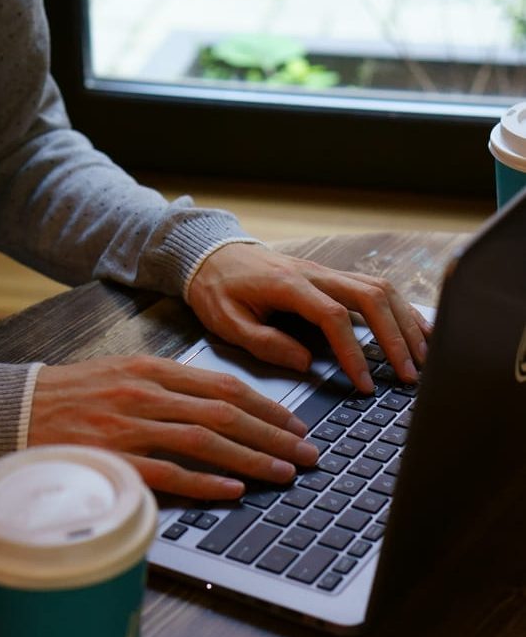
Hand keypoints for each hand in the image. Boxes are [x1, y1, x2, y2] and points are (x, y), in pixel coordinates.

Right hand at [28, 355, 317, 498]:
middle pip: (226, 414)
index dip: (268, 407)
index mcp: (154, 370)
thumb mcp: (125, 374)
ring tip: (285, 473)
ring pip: (206, 441)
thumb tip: (220, 407)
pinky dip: (205, 481)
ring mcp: (131, 426)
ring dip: (252, 459)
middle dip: (275, 435)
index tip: (296, 424)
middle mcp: (148, 394)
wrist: (18, 410)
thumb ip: (171, 387)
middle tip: (308, 453)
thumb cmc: (75, 394)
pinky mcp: (114, 459)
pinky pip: (168, 472)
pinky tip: (233, 490)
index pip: (225, 388)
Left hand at [187, 243, 431, 391]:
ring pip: (380, 289)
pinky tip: (416, 329)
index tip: (364, 383)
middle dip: (395, 337)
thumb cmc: (218, 289)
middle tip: (408, 375)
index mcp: (289, 285)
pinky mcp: (332, 277)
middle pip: (371, 297)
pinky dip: (399, 308)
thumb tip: (307, 363)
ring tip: (422, 357)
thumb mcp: (227, 321)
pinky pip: (375, 287)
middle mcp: (316, 273)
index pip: (333, 317)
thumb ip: (265, 342)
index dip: (354, 352)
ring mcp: (327, 272)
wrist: (214, 254)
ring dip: (405, 322)